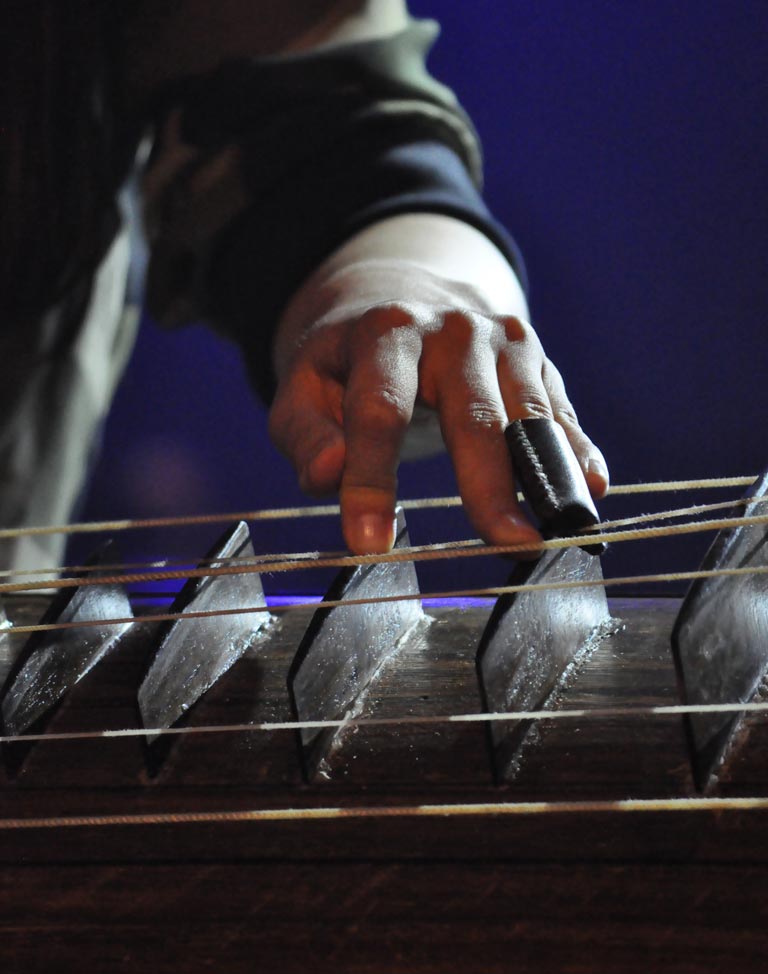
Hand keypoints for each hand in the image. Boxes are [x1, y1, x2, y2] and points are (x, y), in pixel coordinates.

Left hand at [268, 217, 608, 554]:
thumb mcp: (304, 388)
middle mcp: (453, 330)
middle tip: (504, 545)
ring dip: (547, 477)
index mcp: (386, 332)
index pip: (380, 411)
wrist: (404, 299)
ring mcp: (503, 341)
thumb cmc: (348, 364)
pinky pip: (561, 412)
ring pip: (531, 415)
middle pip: (474, 415)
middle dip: (488, 485)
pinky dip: (578, 452)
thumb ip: (306, 434)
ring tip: (556, 534)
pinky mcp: (536, 360)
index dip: (372, 480)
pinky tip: (590, 489)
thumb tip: (327, 478)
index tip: (368, 543)